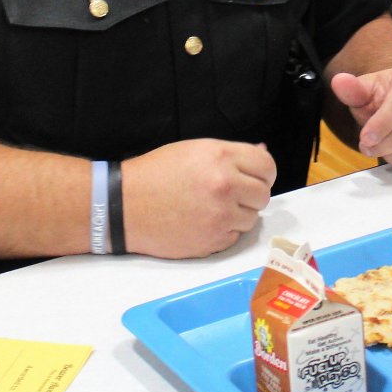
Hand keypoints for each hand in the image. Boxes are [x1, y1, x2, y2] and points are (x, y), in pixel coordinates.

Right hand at [120, 139, 275, 258]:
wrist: (124, 205)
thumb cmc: (155, 174)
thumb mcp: (194, 150)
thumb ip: (232, 154)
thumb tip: (262, 153)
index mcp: (221, 157)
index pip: (267, 167)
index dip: (263, 173)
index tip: (254, 178)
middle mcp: (225, 185)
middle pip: (263, 194)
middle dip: (251, 195)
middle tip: (231, 194)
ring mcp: (220, 216)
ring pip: (251, 218)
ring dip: (238, 215)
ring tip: (211, 208)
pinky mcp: (212, 241)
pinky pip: (235, 237)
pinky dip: (224, 232)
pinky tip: (203, 222)